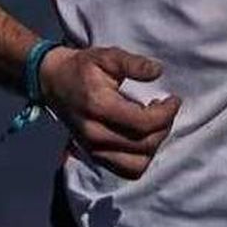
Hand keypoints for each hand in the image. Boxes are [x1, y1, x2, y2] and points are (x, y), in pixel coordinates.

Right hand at [38, 45, 181, 179]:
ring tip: (156, 124)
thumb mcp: (107, 56)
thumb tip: (158, 71)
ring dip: (154, 146)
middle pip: (144, 144)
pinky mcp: (94, 156)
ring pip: (138, 164)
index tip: (174, 99)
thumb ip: (133, 64)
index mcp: (99, 107)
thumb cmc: (82, 67)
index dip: (166, 113)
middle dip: (164, 127)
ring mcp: (93, 148)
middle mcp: (96, 134)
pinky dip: (141, 159)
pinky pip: (127, 170)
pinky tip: (144, 138)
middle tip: (166, 108)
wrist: (53, 82)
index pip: (143, 123)